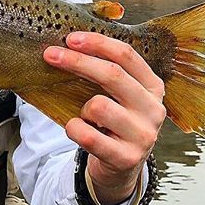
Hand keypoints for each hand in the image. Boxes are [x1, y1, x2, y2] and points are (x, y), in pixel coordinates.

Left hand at [43, 31, 165, 204]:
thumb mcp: (118, 94)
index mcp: (152, 87)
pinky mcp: (127, 158)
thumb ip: (106, 70)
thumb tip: (70, 42)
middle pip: (112, 74)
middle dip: (77, 61)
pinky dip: (74, 129)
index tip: (70, 38)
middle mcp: (154, 109)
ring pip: (98, 106)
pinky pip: (88, 135)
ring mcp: (143, 135)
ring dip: (81, 108)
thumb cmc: (112, 121)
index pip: (127, 55)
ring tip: (85, 116)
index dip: (97, 43)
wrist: (120, 166)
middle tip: (50, 55)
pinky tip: (78, 130)